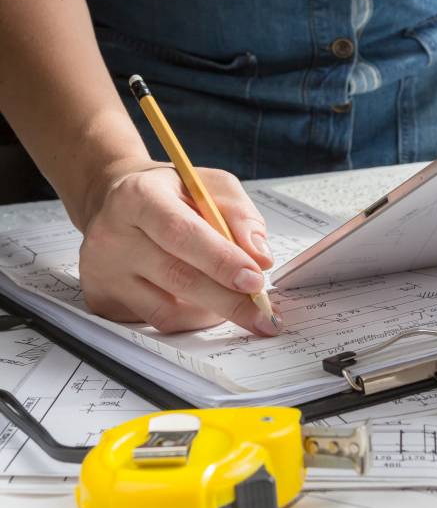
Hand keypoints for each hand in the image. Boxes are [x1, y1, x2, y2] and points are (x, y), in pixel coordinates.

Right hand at [79, 161, 279, 334]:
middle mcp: (113, 235)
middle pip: (177, 277)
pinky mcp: (102, 299)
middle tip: (262, 314)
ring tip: (236, 304)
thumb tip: (259, 256)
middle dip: (228, 300)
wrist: (117, 202)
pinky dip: (190, 319)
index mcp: (138, 197)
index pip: (181, 233)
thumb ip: (239, 215)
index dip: (221, 260)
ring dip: (212, 313)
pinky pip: (156, 322)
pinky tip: (204, 304)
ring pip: (168, 310)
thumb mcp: (209, 185)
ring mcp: (103, 271)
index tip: (255, 280)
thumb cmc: (169, 194)